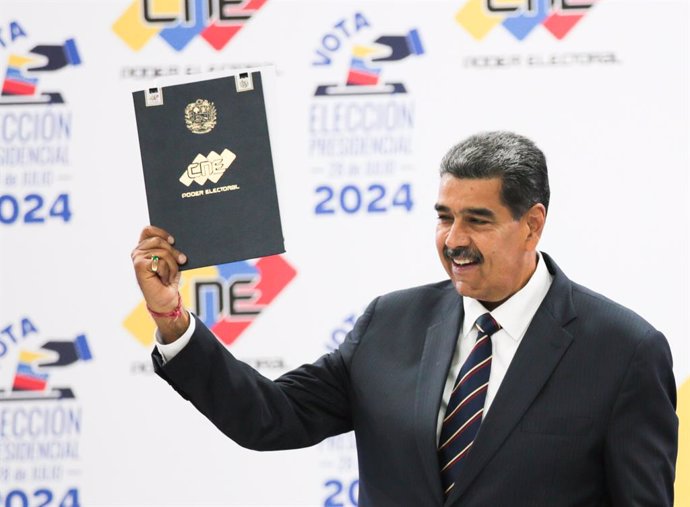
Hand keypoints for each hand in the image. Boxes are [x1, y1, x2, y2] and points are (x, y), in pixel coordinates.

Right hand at [131, 226, 189, 341]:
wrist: (166, 299)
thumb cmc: (168, 279)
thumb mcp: (171, 260)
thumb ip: (169, 249)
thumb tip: (175, 240)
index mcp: (144, 248)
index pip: (148, 230)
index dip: (161, 232)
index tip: (173, 240)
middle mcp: (138, 251)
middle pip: (159, 241)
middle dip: (174, 252)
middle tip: (182, 261)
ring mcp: (137, 258)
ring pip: (163, 252)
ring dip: (172, 265)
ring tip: (169, 275)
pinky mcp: (139, 265)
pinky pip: (160, 261)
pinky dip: (167, 271)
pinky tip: (163, 279)